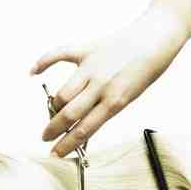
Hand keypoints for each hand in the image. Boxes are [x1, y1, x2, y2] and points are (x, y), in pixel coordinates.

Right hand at [30, 8, 188, 156]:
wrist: (158, 36)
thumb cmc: (147, 69)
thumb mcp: (130, 97)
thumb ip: (105, 109)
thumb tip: (83, 123)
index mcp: (115, 101)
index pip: (83, 130)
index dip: (66, 145)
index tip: (55, 153)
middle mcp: (101, 85)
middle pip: (68, 114)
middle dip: (53, 129)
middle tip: (46, 137)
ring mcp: (92, 66)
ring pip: (62, 93)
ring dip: (54, 106)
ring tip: (54, 112)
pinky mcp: (87, 49)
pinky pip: (59, 55)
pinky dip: (43, 62)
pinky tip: (33, 73)